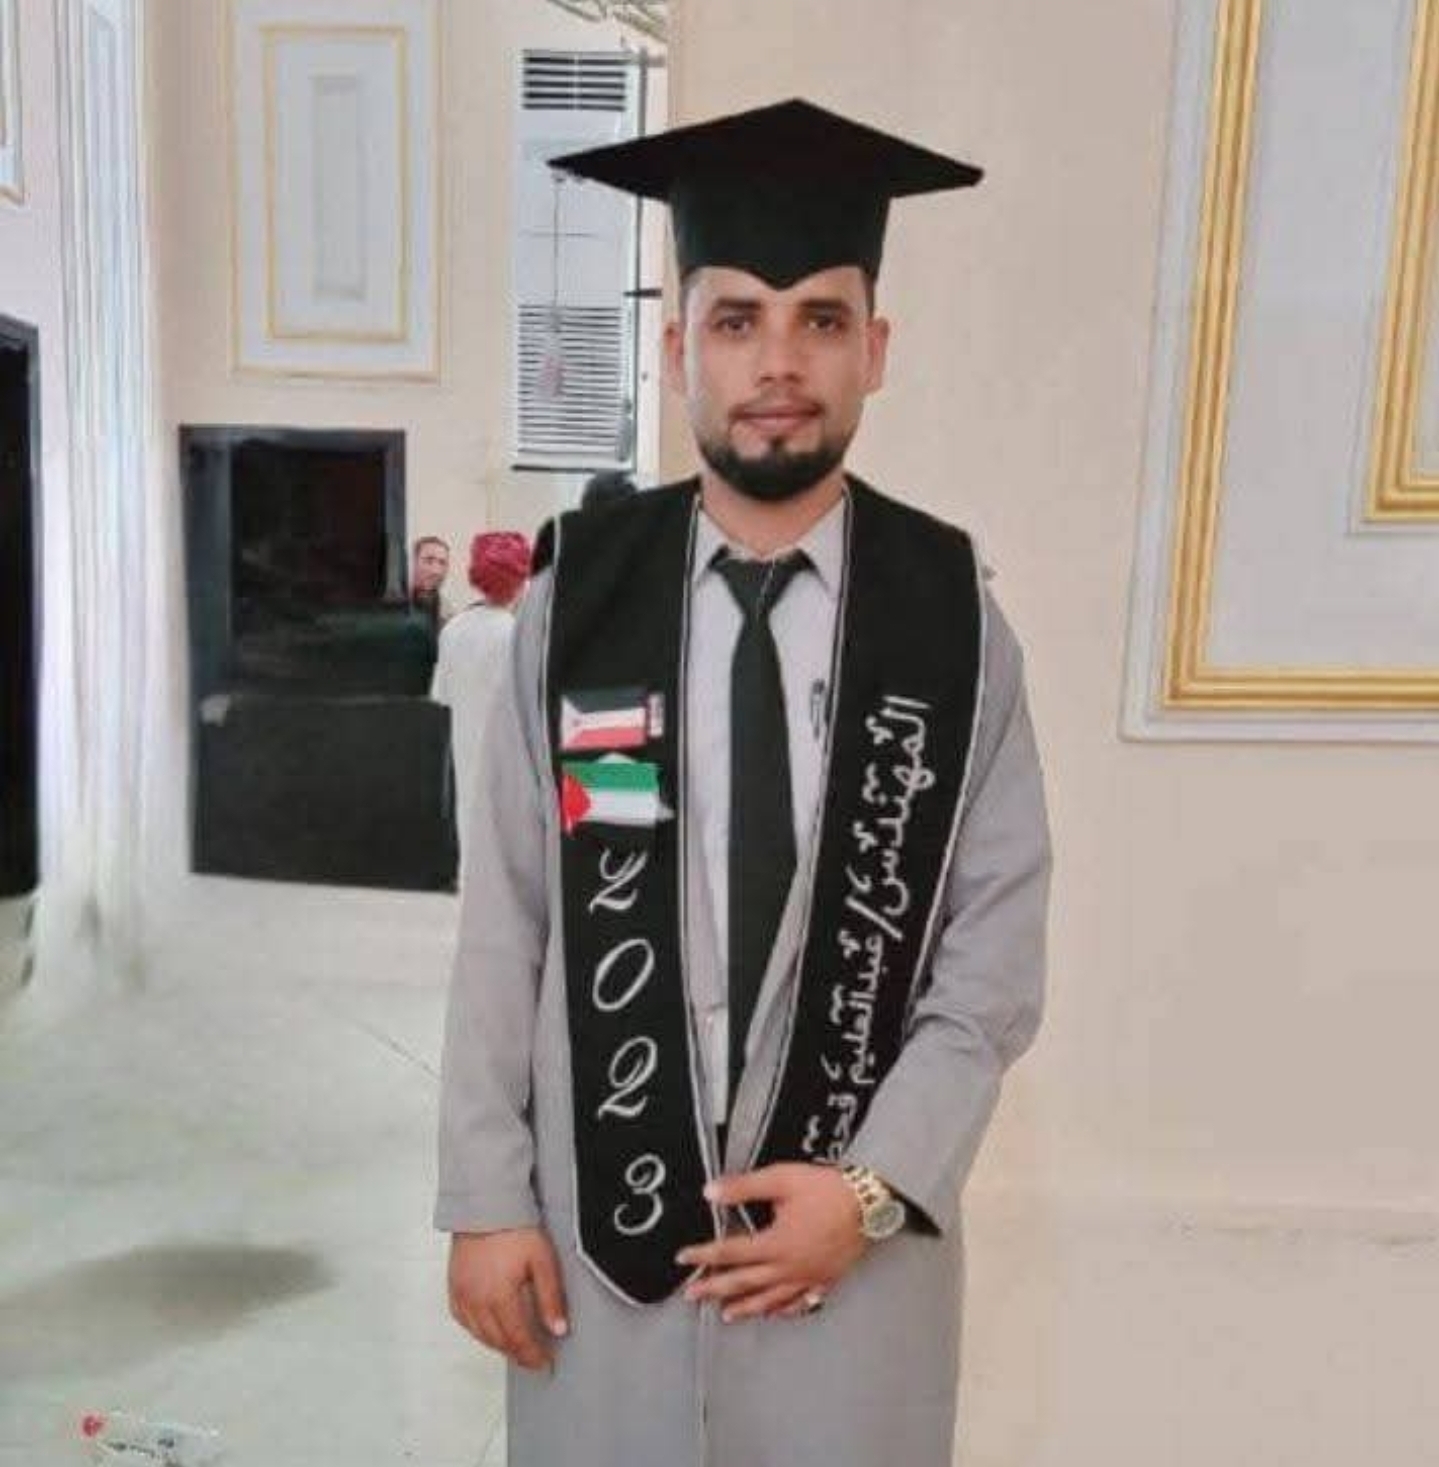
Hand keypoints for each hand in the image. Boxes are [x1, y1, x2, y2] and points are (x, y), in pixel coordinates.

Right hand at [448, 1227, 568, 1370]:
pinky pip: (463, 1320)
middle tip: (533, 1358)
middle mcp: (477, 1300)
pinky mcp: (454, 1287)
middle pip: (498, 1341)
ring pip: (479, 1334)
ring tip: (515, 1347)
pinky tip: (487, 1330)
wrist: (487, 1206)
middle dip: (517, 1353)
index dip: (532, 1355)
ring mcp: (462, 1294)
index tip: (544, 1362)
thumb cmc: (514, 1228)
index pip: (518, 1339)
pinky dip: (477, 1331)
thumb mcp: (543, 1261)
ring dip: (498, 1345)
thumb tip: (558, 1328)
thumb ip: (550, 1298)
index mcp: (499, 1297)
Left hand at [675, 1163, 865, 1321]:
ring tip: (726, 1314)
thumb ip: (744, 1187)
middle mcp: (789, 1267)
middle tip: (692, 1295)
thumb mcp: (782, 1180)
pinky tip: (774, 1313)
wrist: (870, 1202)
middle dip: (715, 1289)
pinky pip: (800, 1303)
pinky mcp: (825, 1279)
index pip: (730, 1252)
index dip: (704, 1255)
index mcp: (775, 1244)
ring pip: (770, 1299)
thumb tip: (710, 1192)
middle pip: (745, 1282)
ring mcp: (808, 1277)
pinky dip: (782, 1310)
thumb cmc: (827, 1189)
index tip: (684, 1258)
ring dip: (745, 1306)